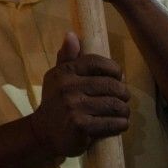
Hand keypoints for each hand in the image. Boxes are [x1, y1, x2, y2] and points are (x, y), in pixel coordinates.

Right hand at [29, 32, 129, 158]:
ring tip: (120, 113)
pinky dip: (121, 124)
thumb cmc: (55, 104)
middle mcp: (67, 87)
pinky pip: (114, 122)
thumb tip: (71, 34)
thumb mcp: (57, 78)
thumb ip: (67, 58)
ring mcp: (74, 106)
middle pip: (112, 85)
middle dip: (123, 94)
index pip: (98, 63)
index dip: (114, 70)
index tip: (118, 78)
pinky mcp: (81, 125)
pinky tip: (117, 124)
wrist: (43, 134)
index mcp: (64, 72)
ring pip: (116, 105)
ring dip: (124, 111)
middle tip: (121, 100)